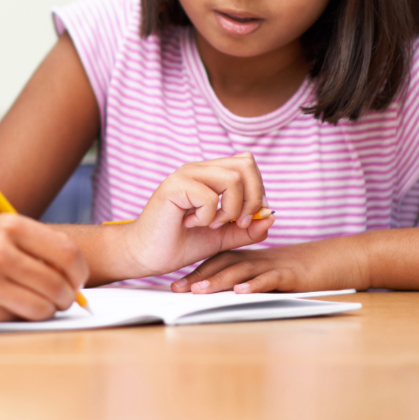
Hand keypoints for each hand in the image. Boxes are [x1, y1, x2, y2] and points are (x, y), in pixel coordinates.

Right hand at [0, 214, 87, 321]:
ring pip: (45, 305)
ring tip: (36, 304)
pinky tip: (8, 308)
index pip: (66, 252)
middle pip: (60, 282)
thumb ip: (28, 243)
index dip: (79, 272)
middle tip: (62, 299)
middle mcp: (0, 250)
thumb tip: (73, 267)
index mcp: (8, 225)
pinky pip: (21, 318)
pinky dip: (22, 317)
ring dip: (48, 310)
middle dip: (67, 296)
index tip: (76, 280)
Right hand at [122, 153, 274, 277]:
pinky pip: (209, 196)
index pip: (248, 164)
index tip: (246, 220)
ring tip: (213, 224)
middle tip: (237, 223)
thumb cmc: (181, 243)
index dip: (257, 191)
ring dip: (230, 209)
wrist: (147, 255)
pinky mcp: (174, 187)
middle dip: (251, 199)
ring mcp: (185, 175)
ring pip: (232, 178)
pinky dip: (207, 216)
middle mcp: (199, 169)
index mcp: (211, 175)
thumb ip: (247, 229)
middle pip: (246, 165)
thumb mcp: (223, 237)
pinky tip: (191, 223)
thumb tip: (271, 217)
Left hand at [170, 236, 371, 293]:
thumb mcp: (271, 275)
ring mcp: (274, 265)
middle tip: (176, 288)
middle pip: (223, 265)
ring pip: (241, 271)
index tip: (174, 285)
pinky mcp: (292, 274)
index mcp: (251, 258)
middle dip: (198, 277)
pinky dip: (255, 284)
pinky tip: (240, 291)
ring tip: (198, 291)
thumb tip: (225, 298)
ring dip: (219, 281)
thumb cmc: (303, 271)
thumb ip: (250, 281)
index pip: (218, 262)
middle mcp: (258, 259)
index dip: (196, 272)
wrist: (338, 260)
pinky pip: (271, 278)